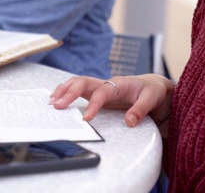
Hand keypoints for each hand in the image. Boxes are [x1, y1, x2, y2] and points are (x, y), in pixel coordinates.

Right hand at [49, 75, 174, 127]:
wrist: (153, 86)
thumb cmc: (152, 91)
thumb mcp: (152, 99)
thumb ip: (141, 110)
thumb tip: (129, 122)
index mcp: (119, 83)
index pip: (102, 91)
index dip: (93, 104)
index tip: (85, 118)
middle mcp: (107, 83)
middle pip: (83, 82)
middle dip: (69, 92)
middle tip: (57, 106)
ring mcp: (100, 87)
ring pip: (78, 83)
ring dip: (64, 90)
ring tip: (51, 102)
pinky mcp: (97, 92)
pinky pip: (79, 89)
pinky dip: (66, 92)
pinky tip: (57, 100)